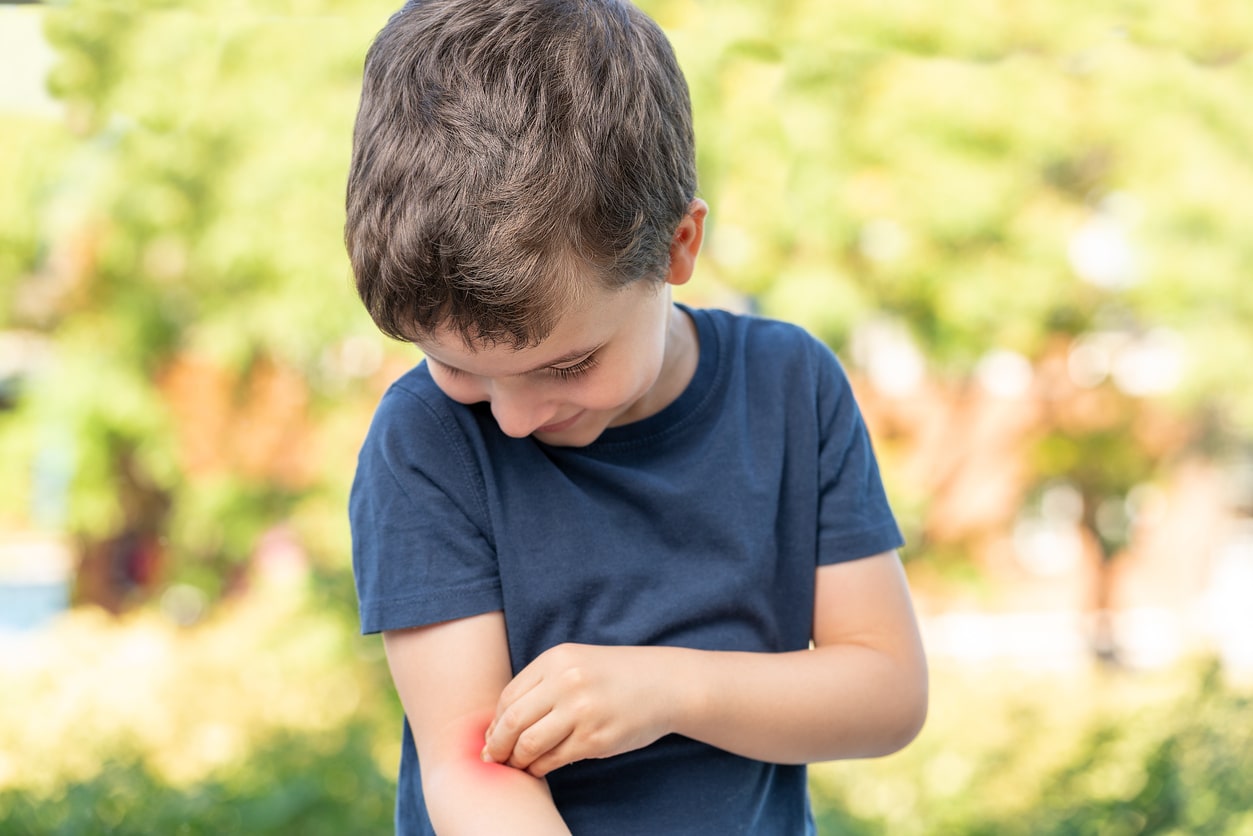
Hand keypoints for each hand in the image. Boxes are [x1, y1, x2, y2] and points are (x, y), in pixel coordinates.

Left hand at [481, 643, 683, 777]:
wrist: (664, 684)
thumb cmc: (613, 676)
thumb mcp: (575, 664)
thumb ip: (540, 685)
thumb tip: (498, 725)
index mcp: (556, 659)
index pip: (509, 697)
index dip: (495, 722)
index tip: (493, 737)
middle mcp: (566, 682)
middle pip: (512, 722)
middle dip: (497, 746)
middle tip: (494, 758)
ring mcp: (582, 712)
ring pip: (529, 744)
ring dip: (516, 760)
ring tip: (517, 764)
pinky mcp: (596, 739)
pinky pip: (554, 760)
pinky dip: (539, 767)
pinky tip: (540, 766)